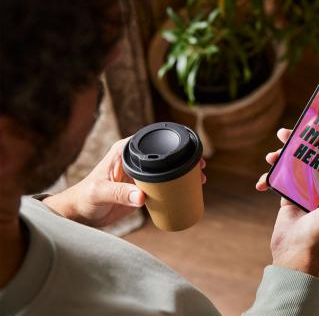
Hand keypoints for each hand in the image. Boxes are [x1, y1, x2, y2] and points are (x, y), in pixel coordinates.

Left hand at [43, 138, 206, 227]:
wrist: (78, 215)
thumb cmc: (85, 198)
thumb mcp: (101, 193)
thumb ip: (120, 194)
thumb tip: (142, 198)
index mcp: (124, 150)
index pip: (152, 141)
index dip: (172, 143)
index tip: (189, 152)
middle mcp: (134, 159)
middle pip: (164, 155)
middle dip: (184, 160)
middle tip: (201, 168)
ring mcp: (139, 174)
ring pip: (166, 170)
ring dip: (183, 173)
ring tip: (200, 180)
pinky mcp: (140, 189)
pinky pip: (162, 185)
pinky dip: (176, 187)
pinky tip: (188, 191)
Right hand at [256, 128, 318, 276]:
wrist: (295, 254)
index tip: (312, 124)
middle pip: (308, 154)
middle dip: (295, 141)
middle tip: (283, 133)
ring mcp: (303, 188)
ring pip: (290, 162)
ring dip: (278, 156)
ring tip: (270, 157)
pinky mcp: (287, 195)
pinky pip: (276, 179)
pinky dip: (267, 178)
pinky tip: (261, 183)